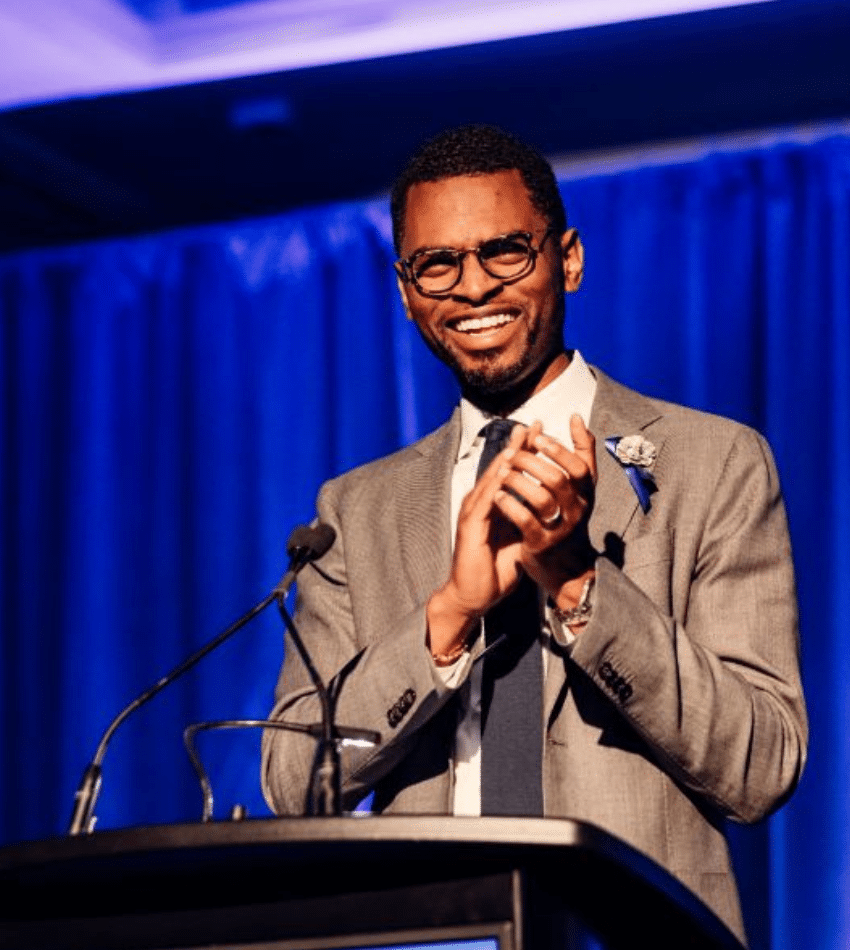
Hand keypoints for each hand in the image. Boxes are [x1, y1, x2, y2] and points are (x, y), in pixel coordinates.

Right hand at [427, 425, 527, 656]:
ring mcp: (473, 513)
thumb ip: (527, 520)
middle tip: (533, 424)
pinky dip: (495, 485)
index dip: (525, 451)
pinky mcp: (470, 526)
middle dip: (517, 446)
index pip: (509, 471)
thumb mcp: (518, 539)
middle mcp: (480, 504)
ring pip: (490, 479)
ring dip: (505, 459)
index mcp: (493, 506)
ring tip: (521, 440)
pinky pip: (484, 501)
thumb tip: (547, 509)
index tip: (542, 432)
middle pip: (499, 467)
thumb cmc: (494, 570)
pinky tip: (505, 472)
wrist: (473, 595)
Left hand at [493, 415, 597, 607]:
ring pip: (542, 499)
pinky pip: (526, 521)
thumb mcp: (577, 488)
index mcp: (585, 494)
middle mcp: (577, 511)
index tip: (538, 435)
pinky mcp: (542, 545)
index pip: (581, 466)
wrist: (564, 567)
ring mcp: (560, 529)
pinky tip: (497, 495)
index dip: (561, 449)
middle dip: (532, 462)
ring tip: (502, 473)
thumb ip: (579, 454)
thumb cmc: (565, 517)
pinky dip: (510, 505)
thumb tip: (576, 417)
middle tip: (511, 453)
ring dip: (518, 482)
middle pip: (558, 479)